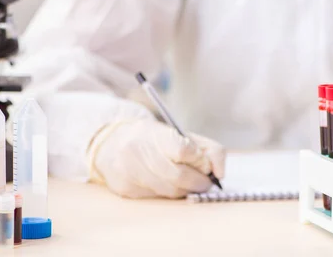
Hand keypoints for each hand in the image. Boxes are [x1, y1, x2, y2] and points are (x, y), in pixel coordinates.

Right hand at [92, 120, 225, 198]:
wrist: (112, 143)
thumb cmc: (154, 139)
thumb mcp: (181, 134)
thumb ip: (207, 149)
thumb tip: (220, 173)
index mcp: (154, 134)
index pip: (183, 150)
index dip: (199, 160)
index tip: (205, 163)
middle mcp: (138, 152)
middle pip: (179, 176)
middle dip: (199, 182)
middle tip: (206, 181)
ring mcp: (130, 172)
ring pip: (170, 191)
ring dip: (186, 190)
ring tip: (188, 182)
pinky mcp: (126, 189)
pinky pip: (157, 197)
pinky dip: (169, 193)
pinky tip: (167, 184)